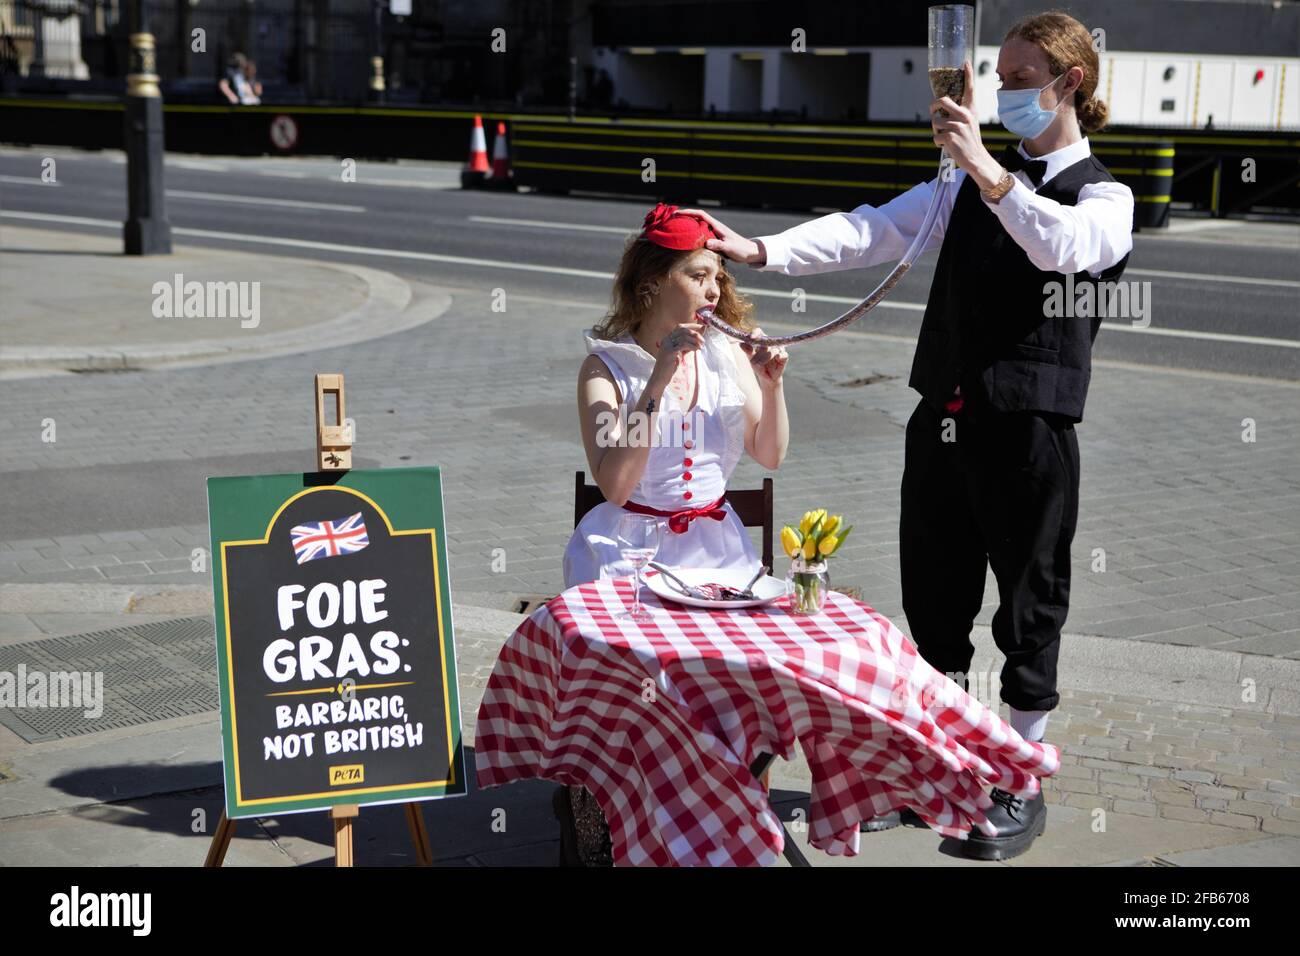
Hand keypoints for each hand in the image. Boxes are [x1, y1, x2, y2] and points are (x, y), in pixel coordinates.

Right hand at [650, 322, 704, 383]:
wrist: (660, 378)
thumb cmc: (670, 368)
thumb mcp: (679, 354)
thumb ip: (686, 345)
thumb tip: (697, 339)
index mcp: (667, 339)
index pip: (680, 327)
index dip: (691, 327)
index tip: (702, 329)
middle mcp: (666, 340)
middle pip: (682, 330)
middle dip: (695, 333)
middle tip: (703, 341)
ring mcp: (667, 345)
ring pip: (684, 337)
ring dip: (695, 341)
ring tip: (701, 347)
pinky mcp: (669, 352)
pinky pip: (683, 345)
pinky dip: (692, 346)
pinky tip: (696, 350)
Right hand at [676, 208, 763, 263]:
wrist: (750, 252)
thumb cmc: (741, 249)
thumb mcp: (730, 247)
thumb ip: (719, 245)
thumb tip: (707, 243)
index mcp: (717, 226)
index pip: (700, 215)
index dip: (688, 212)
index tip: (677, 213)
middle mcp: (714, 227)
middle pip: (696, 218)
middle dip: (684, 217)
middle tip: (671, 220)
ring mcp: (714, 233)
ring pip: (698, 226)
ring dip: (687, 225)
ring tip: (675, 228)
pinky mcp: (714, 240)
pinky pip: (700, 235)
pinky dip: (692, 235)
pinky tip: (686, 241)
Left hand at [740, 327, 787, 387]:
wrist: (767, 377)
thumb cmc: (759, 365)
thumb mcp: (751, 358)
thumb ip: (747, 351)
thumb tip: (741, 344)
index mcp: (761, 341)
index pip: (759, 332)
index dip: (756, 333)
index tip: (752, 337)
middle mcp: (770, 343)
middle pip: (766, 342)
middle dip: (759, 352)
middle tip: (753, 361)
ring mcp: (778, 349)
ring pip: (773, 350)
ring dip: (765, 358)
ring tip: (760, 364)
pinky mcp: (784, 356)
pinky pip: (783, 355)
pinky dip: (779, 357)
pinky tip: (777, 359)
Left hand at [929, 61, 1001, 189]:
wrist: (976, 158)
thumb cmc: (970, 140)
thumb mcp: (969, 123)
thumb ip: (959, 114)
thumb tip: (942, 109)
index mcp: (970, 110)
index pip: (969, 89)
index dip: (967, 74)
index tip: (965, 62)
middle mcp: (965, 115)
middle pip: (942, 101)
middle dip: (933, 106)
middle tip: (933, 111)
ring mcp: (957, 126)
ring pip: (935, 123)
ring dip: (936, 131)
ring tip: (946, 137)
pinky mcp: (950, 137)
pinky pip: (935, 136)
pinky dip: (938, 142)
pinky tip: (947, 146)